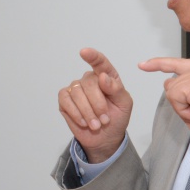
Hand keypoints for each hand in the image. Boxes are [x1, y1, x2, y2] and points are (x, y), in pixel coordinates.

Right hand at [58, 48, 133, 162]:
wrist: (105, 137)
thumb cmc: (116, 117)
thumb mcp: (124, 104)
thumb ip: (116, 89)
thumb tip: (102, 77)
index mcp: (107, 76)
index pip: (100, 63)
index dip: (93, 57)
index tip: (84, 52)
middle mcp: (90, 79)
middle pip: (89, 83)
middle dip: (98, 104)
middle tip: (105, 120)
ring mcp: (76, 88)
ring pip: (77, 93)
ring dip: (88, 112)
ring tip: (96, 125)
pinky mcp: (64, 99)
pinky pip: (65, 100)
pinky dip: (75, 113)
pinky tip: (83, 122)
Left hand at [139, 57, 189, 147]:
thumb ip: (189, 87)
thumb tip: (168, 83)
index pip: (180, 63)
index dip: (159, 64)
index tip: (144, 64)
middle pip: (173, 82)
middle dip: (180, 102)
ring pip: (172, 91)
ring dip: (183, 108)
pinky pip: (174, 97)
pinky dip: (183, 111)